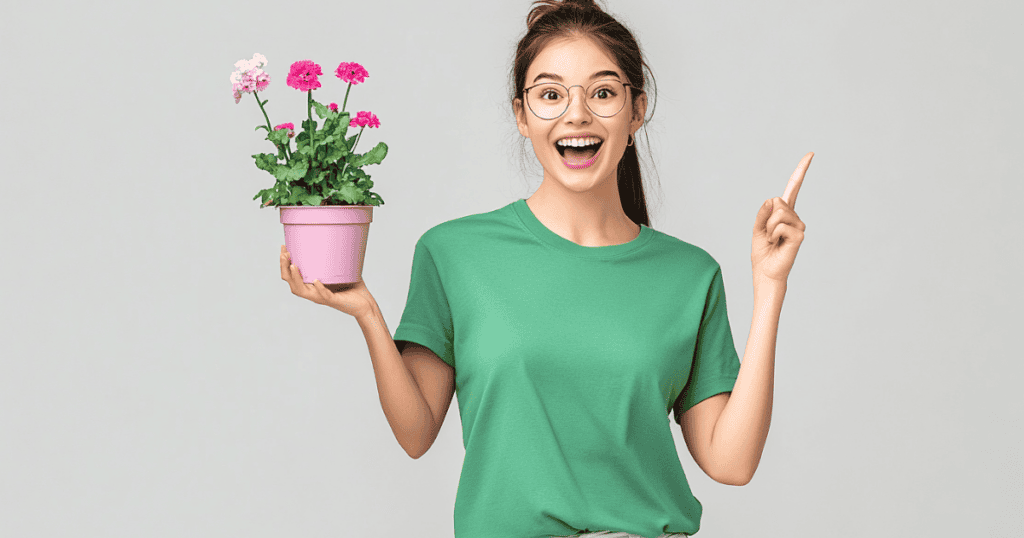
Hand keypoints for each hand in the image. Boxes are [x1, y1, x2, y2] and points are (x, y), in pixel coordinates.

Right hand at [280, 245, 374, 318]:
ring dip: (296, 278)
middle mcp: (314, 292)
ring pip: (302, 291)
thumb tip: (336, 235)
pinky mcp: (334, 301)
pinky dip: (319, 287)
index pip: (292, 276)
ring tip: (293, 265)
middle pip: (291, 283)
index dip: (284, 263)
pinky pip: (324, 295)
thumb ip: (336, 256)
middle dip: (284, 268)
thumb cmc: (353, 288)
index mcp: (312, 286)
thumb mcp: (341, 269)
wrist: (365, 305)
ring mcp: (322, 298)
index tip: (283, 247)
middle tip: (284, 254)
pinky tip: (316, 280)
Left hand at [751, 152, 811, 287]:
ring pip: (777, 212)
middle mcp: (794, 216)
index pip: (794, 187)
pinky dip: (771, 234)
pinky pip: (778, 225)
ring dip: (767, 228)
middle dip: (765, 218)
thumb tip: (772, 200)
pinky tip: (777, 244)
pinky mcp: (799, 234)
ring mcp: (799, 224)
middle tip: (768, 235)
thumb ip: (762, 213)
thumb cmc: (762, 251)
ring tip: (772, 240)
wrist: (766, 272)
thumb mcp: (757, 228)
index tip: (811, 154)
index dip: (801, 170)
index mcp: (784, 212)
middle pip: (776, 201)